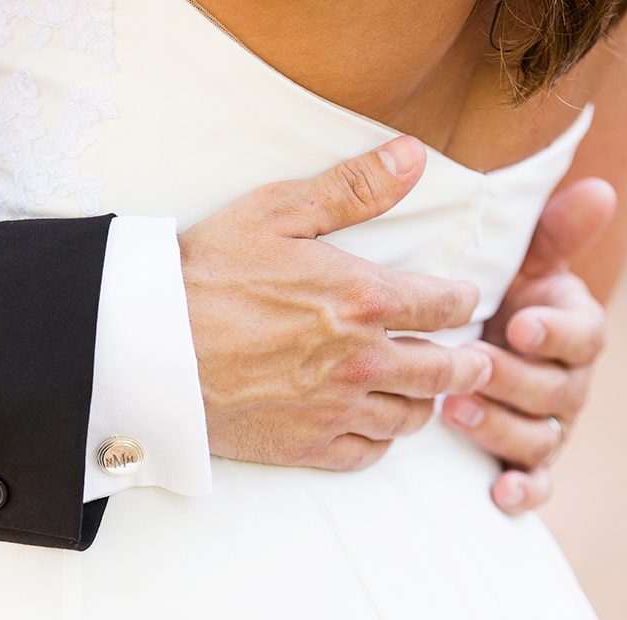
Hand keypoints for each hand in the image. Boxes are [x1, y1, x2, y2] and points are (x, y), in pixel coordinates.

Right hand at [179, 137, 493, 470]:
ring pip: (410, 418)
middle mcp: (361, 360)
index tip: (463, 302)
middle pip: (443, 372)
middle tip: (477, 363)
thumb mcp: (277, 210)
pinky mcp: (305, 447)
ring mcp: (335, 410)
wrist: (148, 347)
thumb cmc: (206, 272)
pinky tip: (377, 428)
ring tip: (426, 393)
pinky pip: (368, 455)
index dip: (463, 302)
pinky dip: (381, 442)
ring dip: (426, 403)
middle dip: (468, 366)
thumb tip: (415, 156)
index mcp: (362, 299)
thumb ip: (353, 187)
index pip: (444, 306)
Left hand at [441, 178, 616, 512]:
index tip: (520, 323)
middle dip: (513, 380)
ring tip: (455, 412)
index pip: (584, 335)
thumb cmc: (505, 295)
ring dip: (501, 429)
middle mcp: (570, 383)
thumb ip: (557, 231)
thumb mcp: (527, 260)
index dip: (555, 331)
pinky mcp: (527, 462)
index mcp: (576, 331)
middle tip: (471, 365)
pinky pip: (535, 483)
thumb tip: (599, 188)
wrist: (488, 339)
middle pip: (555, 391)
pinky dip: (522, 492)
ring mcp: (550, 425)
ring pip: (539, 438)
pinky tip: (497, 494)